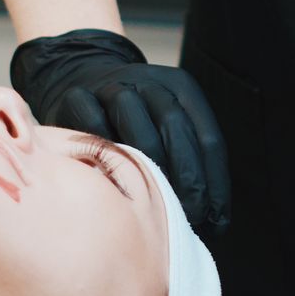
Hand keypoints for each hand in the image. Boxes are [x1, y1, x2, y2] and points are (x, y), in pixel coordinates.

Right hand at [10, 29, 231, 233]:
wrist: (80, 76)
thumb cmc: (133, 117)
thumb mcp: (166, 123)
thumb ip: (188, 158)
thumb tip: (212, 219)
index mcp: (180, 86)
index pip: (208, 137)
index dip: (216, 182)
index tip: (217, 219)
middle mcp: (149, 82)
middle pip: (176, 128)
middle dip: (188, 178)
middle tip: (190, 217)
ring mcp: (111, 88)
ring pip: (138, 130)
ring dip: (151, 173)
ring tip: (157, 210)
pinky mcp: (77, 98)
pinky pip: (95, 132)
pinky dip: (106, 161)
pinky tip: (113, 188)